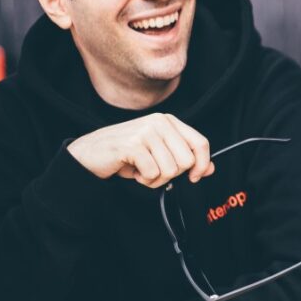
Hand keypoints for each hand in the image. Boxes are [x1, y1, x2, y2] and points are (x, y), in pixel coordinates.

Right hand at [67, 113, 214, 188]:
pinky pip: (152, 173)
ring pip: (170, 170)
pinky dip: (143, 179)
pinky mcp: (133, 144)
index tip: (195, 177)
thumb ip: (185, 158)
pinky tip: (132, 170)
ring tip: (141, 169)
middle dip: (171, 174)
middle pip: (186, 161)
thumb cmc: (127, 154)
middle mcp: (159, 122)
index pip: (201, 143)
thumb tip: (210, 168)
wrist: (90, 153)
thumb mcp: (160, 154)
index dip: (202, 165)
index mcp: (169, 121)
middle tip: (153, 170)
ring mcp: (146, 131)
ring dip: (155, 179)